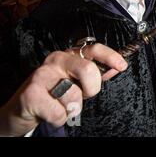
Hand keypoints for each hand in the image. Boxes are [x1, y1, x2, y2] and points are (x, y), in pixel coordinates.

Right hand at [0, 45, 126, 136]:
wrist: (21, 109)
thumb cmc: (53, 94)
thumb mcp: (76, 82)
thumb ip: (96, 74)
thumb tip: (116, 68)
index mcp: (70, 55)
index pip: (94, 49)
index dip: (110, 56)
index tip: (122, 65)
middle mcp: (56, 60)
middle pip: (88, 70)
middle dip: (91, 89)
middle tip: (82, 95)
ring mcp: (42, 75)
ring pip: (73, 95)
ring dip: (72, 108)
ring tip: (61, 105)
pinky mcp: (31, 93)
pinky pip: (59, 112)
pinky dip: (59, 118)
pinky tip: (50, 113)